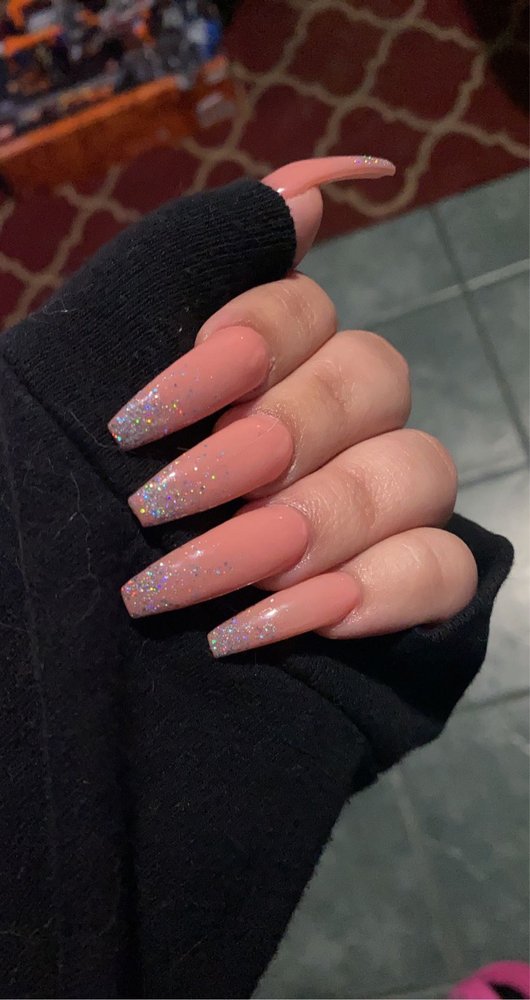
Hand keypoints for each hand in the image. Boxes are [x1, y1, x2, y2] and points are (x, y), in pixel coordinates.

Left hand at [109, 157, 477, 655]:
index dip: (243, 345)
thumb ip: (174, 283)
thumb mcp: (76, 398)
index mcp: (259, 376)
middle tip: (164, 512)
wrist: (60, 684)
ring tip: (215, 582)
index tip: (139, 421)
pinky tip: (284, 621)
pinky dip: (376, 591)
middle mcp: (333, 427)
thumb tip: (301, 194)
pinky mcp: (411, 595)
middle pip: (373, 378)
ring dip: (314, 523)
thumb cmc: (59, 527)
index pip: (303, 309)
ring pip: (419, 467)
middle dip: (269, 442)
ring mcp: (382, 511)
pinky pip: (444, 567)